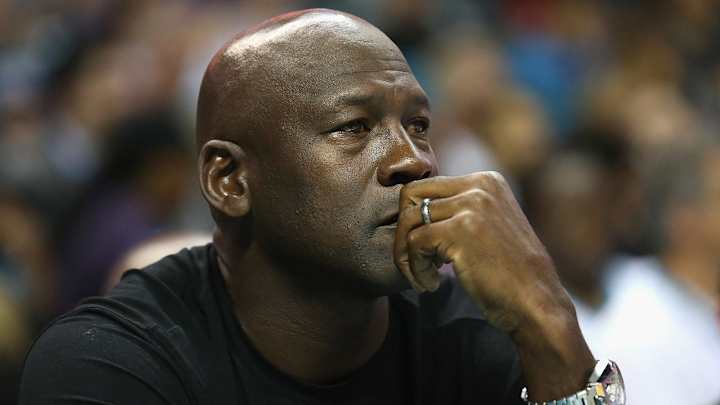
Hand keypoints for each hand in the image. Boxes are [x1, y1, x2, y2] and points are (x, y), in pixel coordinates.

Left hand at [394, 172, 594, 399]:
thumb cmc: (509, 275)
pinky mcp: (461, 231)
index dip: (416, 220)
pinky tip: (431, 285)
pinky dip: (415, 268)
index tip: (428, 251)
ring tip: (423, 278)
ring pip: (408, 220)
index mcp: (486, 181)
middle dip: (403, 231)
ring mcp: (471, 206)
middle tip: (415, 261)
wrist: (536, 304)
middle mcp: (479, 186)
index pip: (426, 186)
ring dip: (407, 255)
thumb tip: (412, 210)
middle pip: (411, 195)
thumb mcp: (488, 227)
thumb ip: (459, 211)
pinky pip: (414, 243)